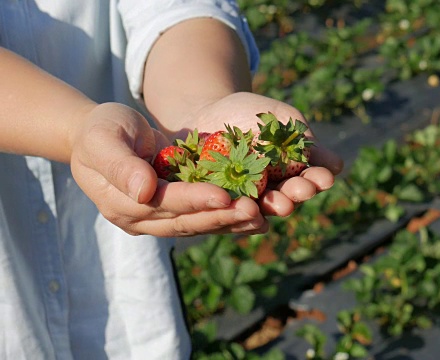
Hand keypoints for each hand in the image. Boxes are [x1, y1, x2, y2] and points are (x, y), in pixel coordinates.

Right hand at [69, 102, 269, 236]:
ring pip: (200, 225)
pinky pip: (206, 218)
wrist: (102, 135)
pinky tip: (258, 217)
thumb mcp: (103, 139)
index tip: (225, 196)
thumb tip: (144, 193)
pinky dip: (231, 218)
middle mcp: (142, 220)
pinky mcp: (177, 212)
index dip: (195, 201)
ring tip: (263, 217)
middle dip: (222, 216)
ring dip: (232, 223)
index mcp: (121, 204)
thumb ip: (120, 165)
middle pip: (187, 221)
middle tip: (254, 211)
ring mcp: (160, 219)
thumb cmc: (101, 130)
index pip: (165, 204)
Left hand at [174, 92, 343, 216]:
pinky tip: (247, 208)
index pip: (310, 179)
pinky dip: (238, 209)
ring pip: (262, 207)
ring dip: (273, 206)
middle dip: (297, 194)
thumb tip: (336, 166)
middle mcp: (273, 191)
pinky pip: (229, 208)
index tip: (325, 178)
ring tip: (280, 203)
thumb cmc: (250, 113)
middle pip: (288, 196)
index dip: (318, 179)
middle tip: (304, 190)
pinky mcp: (220, 202)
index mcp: (293, 173)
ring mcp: (247, 198)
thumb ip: (303, 139)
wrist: (206, 112)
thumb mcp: (280, 118)